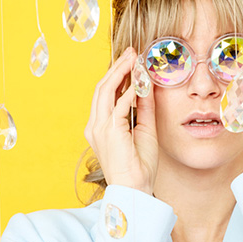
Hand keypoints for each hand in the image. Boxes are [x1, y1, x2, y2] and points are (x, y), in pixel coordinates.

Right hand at [84, 48, 158, 194]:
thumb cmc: (139, 165)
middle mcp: (95, 125)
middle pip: (102, 88)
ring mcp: (100, 129)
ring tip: (133, 59)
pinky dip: (128, 92)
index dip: (117, 75)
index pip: (105, 94)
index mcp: (100, 126)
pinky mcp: (109, 132)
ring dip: (120, 72)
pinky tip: (138, 83)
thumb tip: (147, 87)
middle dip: (117, 67)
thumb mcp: (144, 129)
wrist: (136, 189)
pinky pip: (117, 106)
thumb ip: (144, 108)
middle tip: (131, 52)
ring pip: (105, 91)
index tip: (130, 61)